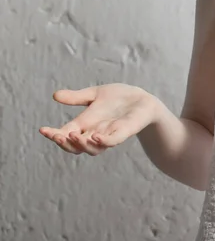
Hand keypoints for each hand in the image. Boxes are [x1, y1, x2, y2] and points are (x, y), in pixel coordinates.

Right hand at [39, 83, 158, 155]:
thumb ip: (77, 98)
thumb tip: (55, 95)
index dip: (54, 135)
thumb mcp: (95, 94)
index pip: (65, 135)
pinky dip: (103, 142)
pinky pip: (111, 142)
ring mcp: (108, 135)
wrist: (142, 98)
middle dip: (64, 143)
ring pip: (91, 149)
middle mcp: (94, 133)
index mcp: (85, 125)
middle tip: (57, 135)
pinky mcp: (123, 133)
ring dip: (80, 144)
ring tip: (71, 135)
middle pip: (75, 147)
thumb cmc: (119, 97)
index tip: (43, 129)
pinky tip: (95, 136)